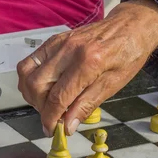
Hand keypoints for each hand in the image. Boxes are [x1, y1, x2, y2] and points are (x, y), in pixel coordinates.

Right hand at [17, 0, 157, 135]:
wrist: (131, 27)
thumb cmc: (128, 54)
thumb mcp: (114, 84)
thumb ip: (88, 105)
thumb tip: (69, 126)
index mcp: (88, 62)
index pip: (58, 97)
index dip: (50, 118)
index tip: (51, 130)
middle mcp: (69, 50)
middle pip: (36, 85)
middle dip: (40, 108)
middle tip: (52, 118)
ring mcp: (58, 42)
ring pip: (26, 72)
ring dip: (31, 94)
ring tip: (47, 104)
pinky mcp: (54, 39)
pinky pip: (31, 61)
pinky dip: (30, 78)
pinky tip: (44, 87)